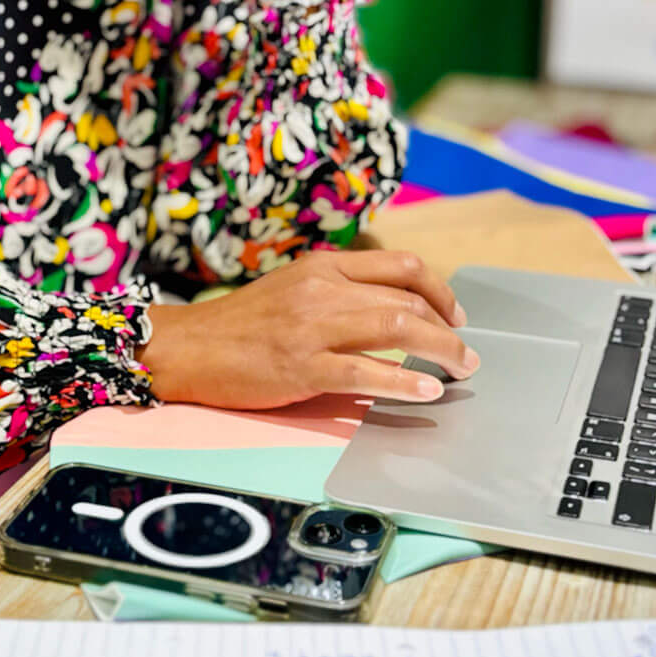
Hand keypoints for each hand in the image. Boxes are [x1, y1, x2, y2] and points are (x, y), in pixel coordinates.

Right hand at [140, 250, 477, 409]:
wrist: (188, 348)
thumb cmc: (240, 325)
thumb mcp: (292, 288)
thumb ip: (337, 291)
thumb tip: (391, 308)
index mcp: (323, 265)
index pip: (402, 266)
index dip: (440, 291)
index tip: (455, 316)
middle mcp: (323, 288)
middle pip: (408, 298)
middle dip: (449, 329)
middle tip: (467, 354)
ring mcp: (313, 326)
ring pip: (397, 328)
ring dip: (441, 351)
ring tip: (460, 371)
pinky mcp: (302, 366)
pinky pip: (366, 371)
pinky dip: (405, 381)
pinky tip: (427, 391)